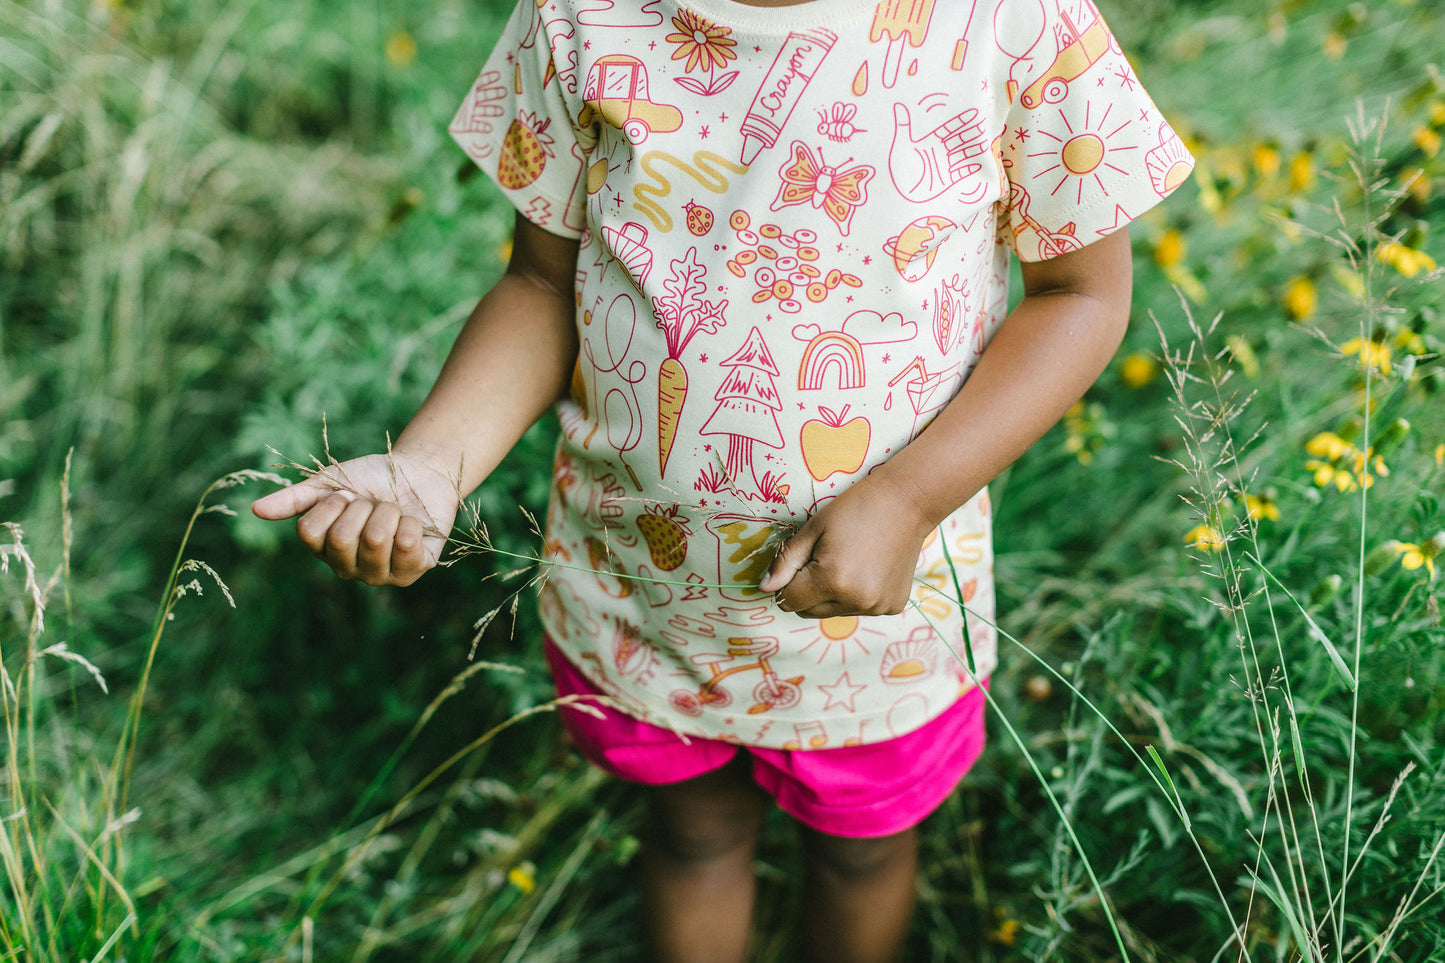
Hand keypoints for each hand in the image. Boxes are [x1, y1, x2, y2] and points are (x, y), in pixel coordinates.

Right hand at [250, 450, 461, 586]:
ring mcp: (381, 574)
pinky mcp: (414, 570)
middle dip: (363, 507)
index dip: (331, 506)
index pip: (309, 533)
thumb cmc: (372, 480)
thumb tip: (256, 510)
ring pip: (375, 540)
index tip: (348, 495)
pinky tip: (413, 523)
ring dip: (388, 512)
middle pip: (342, 538)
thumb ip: (296, 498)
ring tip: (394, 511)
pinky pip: (406, 544)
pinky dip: (411, 521)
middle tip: (375, 504)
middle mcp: (349, 568)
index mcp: (324, 549)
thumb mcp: (332, 483)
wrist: (420, 472)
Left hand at [757, 472, 935, 618]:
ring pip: (833, 612)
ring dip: (831, 594)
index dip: (786, 582)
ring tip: (848, 560)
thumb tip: (766, 588)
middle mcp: (856, 601)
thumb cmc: (856, 508)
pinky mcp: (892, 606)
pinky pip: (859, 609)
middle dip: (807, 591)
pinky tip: (868, 568)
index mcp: (832, 580)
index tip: (800, 562)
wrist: (908, 502)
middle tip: (823, 558)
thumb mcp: (814, 528)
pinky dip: (856, 595)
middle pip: (809, 611)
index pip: (789, 600)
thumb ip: (786, 561)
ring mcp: (876, 607)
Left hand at [888, 103, 987, 202]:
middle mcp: (941, 153)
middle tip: (984, 124)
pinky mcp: (948, 180)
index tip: (973, 111)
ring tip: (985, 143)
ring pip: (964, 154)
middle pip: (960, 140)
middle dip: (971, 133)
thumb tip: (898, 104)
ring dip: (973, 148)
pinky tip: (980, 163)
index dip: (961, 121)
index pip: (949, 129)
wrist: (899, 194)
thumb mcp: (900, 145)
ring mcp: (946, 166)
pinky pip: (963, 172)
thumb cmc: (898, 169)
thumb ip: (903, 126)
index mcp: (931, 143)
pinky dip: (970, 168)